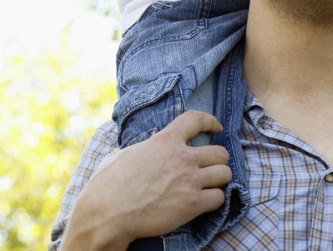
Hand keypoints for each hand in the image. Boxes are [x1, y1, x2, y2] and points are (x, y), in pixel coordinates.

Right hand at [61, 111, 231, 249]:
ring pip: (224, 173)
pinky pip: (219, 198)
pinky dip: (215, 200)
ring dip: (219, 180)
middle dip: (217, 160)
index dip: (210, 121)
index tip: (217, 127)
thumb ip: (140, 148)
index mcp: (165, 140)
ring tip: (211, 185)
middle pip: (220, 152)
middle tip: (212, 167)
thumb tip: (136, 149)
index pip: (196, 119)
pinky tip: (205, 202)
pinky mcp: (192, 204)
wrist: (108, 212)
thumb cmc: (109, 184)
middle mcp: (182, 157)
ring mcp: (189, 180)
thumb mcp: (124, 153)